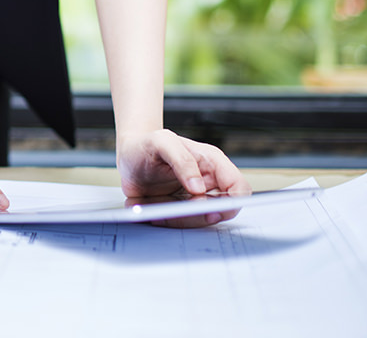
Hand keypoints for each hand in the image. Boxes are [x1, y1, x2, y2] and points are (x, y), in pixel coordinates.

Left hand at [116, 129, 250, 225]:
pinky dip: (170, 222)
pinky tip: (154, 211)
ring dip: (182, 220)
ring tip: (158, 208)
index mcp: (212, 163)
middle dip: (202, 215)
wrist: (128, 155)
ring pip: (203, 220)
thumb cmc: (147, 144)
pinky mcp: (181, 210)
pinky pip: (184, 224)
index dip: (232, 202)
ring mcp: (196, 198)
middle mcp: (208, 182)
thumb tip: (199, 188)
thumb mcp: (162, 142)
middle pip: (223, 209)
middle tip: (176, 211)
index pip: (238, 187)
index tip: (211, 210)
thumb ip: (182, 161)